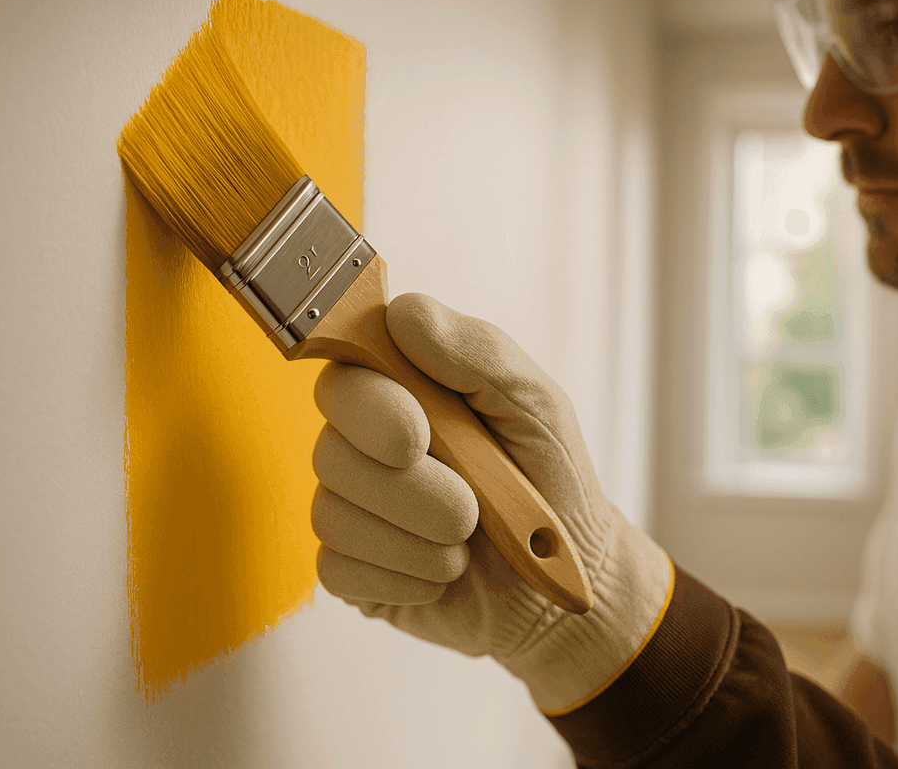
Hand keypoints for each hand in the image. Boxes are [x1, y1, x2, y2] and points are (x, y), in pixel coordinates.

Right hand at [310, 293, 671, 711]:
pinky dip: (407, 576)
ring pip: (335, 512)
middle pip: (331, 447)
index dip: (372, 405)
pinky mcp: (350, 568)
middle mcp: (366, 442)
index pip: (347, 368)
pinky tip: (444, 575)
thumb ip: (477, 353)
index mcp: (405, 390)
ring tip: (469, 542)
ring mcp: (353, 506)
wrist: (566, 583)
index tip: (419, 434)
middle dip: (412, 486)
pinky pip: (340, 569)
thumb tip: (404, 314)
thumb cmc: (553, 483)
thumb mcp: (535, 405)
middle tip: (471, 508)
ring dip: (421, 536)